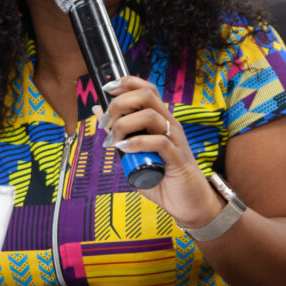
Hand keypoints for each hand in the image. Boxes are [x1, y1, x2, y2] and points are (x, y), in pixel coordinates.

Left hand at [96, 76, 222, 227]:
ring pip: (151, 115)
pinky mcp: (177, 158)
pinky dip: (138, 143)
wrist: (188, 203)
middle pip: (147, 95)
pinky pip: (158, 141)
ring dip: (125, 125)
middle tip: (106, 124)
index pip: (147, 89)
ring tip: (114, 141)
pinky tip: (125, 149)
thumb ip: (118, 134)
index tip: (107, 88)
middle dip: (120, 103)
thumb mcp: (133, 154)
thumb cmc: (162, 178)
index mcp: (160, 120)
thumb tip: (98, 111)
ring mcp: (175, 140)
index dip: (126, 82)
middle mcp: (169, 125)